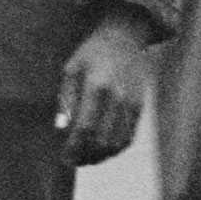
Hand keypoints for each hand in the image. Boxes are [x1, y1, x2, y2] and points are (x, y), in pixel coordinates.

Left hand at [56, 10, 150, 165]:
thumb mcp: (71, 69)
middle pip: (103, 140)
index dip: (75, 146)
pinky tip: (100, 151)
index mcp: (97, 86)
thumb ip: (66, 99)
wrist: (125, 39)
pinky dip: (114, 150)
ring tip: (84, 159)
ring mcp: (131, 104)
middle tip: (72, 160)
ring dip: (100, 157)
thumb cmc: (91, 54)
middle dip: (86, 156)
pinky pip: (128, 137)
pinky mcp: (139, 108)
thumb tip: (61, 128)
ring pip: (117, 143)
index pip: (86, 127)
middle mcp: (117, 97)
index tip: (64, 156)